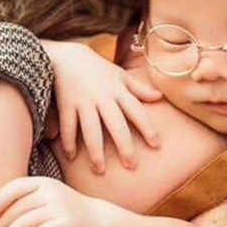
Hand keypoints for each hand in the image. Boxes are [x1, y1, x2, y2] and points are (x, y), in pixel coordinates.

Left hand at [0, 176, 97, 226]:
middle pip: (17, 209)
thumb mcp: (47, 193)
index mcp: (43, 181)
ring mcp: (59, 207)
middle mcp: (51, 192)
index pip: (15, 188)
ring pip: (25, 223)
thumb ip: (25, 197)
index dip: (0, 201)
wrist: (95, 216)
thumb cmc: (63, 207)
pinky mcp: (67, 224)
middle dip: (2, 225)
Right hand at [46, 41, 163, 172]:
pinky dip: (68, 141)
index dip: (147, 128)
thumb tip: (159, 97)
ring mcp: (84, 102)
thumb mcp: (120, 75)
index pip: (137, 111)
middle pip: (116, 125)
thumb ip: (139, 88)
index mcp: (118, 91)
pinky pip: (68, 125)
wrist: (68, 55)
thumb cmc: (98, 68)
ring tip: (100, 170)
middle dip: (124, 145)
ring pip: (91, 130)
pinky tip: (71, 157)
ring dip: (95, 151)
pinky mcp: (66, 104)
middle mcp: (103, 98)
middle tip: (131, 165)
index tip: (156, 145)